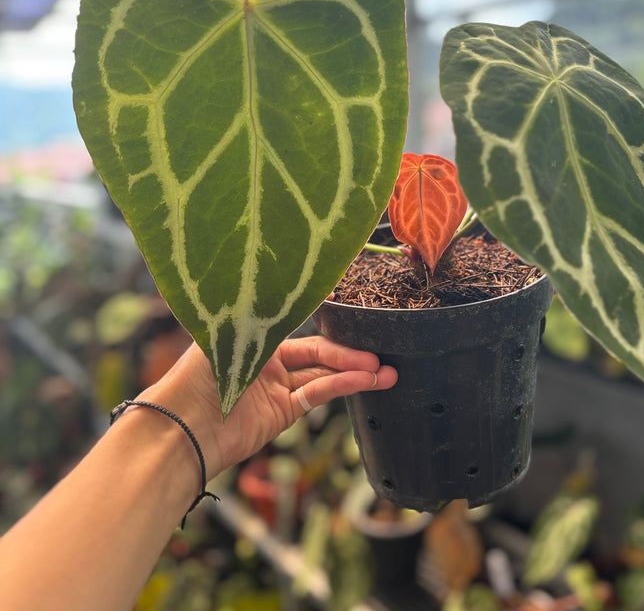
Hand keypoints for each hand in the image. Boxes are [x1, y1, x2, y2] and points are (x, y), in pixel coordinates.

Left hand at [139, 336, 396, 478]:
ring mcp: (276, 387)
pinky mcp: (282, 412)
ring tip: (387, 372)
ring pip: (324, 375)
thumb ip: (268, 316)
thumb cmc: (199, 373)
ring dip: (355, 373)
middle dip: (350, 353)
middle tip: (381, 353)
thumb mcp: (234, 334)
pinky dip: (341, 387)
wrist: (184, 427)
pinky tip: (365, 381)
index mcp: (254, 335)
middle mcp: (267, 359)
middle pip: (318, 351)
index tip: (357, 319)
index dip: (328, 322)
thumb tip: (297, 287)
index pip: (300, 323)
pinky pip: (317, 394)